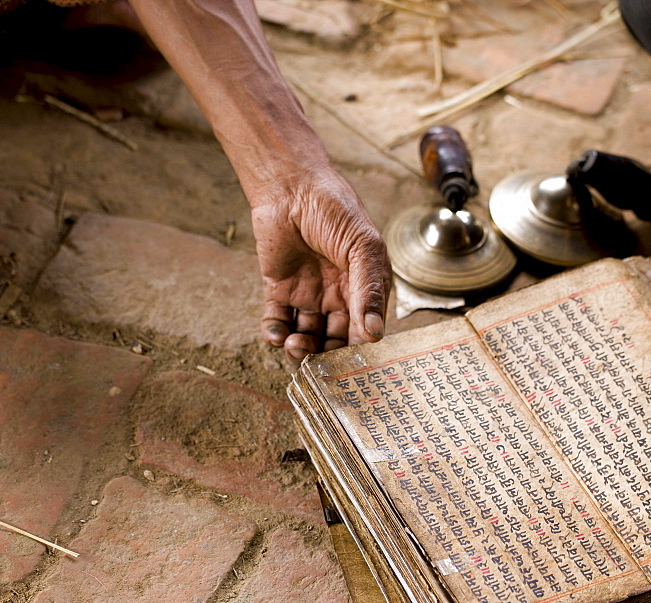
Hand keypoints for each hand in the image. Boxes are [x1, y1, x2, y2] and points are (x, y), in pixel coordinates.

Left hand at [252, 168, 390, 362]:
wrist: (291, 185)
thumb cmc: (335, 208)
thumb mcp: (363, 246)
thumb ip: (369, 289)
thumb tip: (375, 334)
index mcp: (364, 286)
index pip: (365, 329)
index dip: (359, 351)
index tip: (352, 369)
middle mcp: (338, 294)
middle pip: (335, 340)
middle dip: (327, 356)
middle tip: (318, 364)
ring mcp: (308, 293)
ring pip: (307, 336)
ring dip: (301, 350)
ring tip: (296, 347)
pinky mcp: (279, 289)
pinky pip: (277, 321)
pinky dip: (275, 335)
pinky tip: (277, 336)